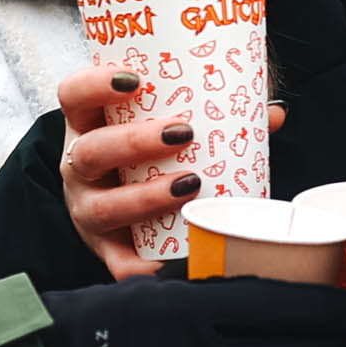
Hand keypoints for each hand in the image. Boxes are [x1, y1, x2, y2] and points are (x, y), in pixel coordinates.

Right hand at [52, 66, 286, 282]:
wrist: (124, 199)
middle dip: (135, 142)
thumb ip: (215, 111)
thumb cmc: (150, 150)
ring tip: (190, 185)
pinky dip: (142, 266)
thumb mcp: (166, 121)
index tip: (136, 80)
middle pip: (91, 151)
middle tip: (183, 133)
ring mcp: (87, 209)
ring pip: (103, 206)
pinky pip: (119, 262)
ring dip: (145, 197)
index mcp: (88, 124)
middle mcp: (78, 166)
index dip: (95, 84)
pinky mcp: (106, 248)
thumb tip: (272, 113)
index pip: (73, 94)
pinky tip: (169, 262)